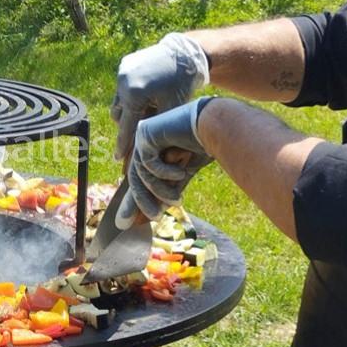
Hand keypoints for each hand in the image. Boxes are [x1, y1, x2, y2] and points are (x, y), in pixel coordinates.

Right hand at [112, 33, 209, 160]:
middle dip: (128, 123)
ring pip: (119, 101)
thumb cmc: (182, 84)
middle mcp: (123, 83)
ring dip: (129, 109)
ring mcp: (122, 72)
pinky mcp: (125, 65)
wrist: (186, 53)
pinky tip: (149, 92)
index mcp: (133, 95)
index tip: (117, 158)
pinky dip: (132, 94)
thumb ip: (154, 127)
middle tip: (144, 126)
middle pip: (119, 115)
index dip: (123, 145)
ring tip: (148, 108)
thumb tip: (144, 147)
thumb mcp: (171, 109)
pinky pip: (123, 87)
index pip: (125, 127)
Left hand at [117, 98, 213, 228]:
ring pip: (142, 173)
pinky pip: (149, 164)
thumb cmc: (204, 144)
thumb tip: (157, 209)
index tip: (129, 222)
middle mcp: (144, 140)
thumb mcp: (183, 172)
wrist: (217, 124)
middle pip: (135, 177)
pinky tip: (181, 172)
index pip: (139, 177)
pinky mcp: (146, 132)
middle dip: (141, 201)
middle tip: (153, 218)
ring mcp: (143, 135)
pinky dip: (165, 172)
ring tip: (177, 200)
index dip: (136, 200)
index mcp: (152, 147)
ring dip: (161, 190)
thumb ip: (169, 188)